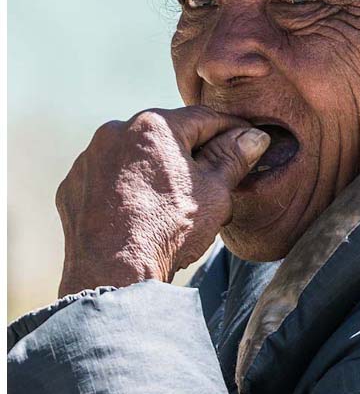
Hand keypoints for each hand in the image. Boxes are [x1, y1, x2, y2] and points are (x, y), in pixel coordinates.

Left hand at [55, 107, 269, 296]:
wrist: (113, 275)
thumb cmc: (169, 229)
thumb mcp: (216, 191)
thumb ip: (234, 157)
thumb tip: (253, 137)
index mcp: (154, 125)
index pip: (205, 118)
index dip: (233, 129)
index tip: (249, 140)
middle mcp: (114, 132)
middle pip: (168, 136)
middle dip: (192, 151)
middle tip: (215, 174)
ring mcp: (88, 160)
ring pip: (135, 156)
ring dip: (157, 169)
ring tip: (176, 198)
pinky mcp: (72, 188)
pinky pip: (108, 179)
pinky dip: (128, 188)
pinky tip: (143, 211)